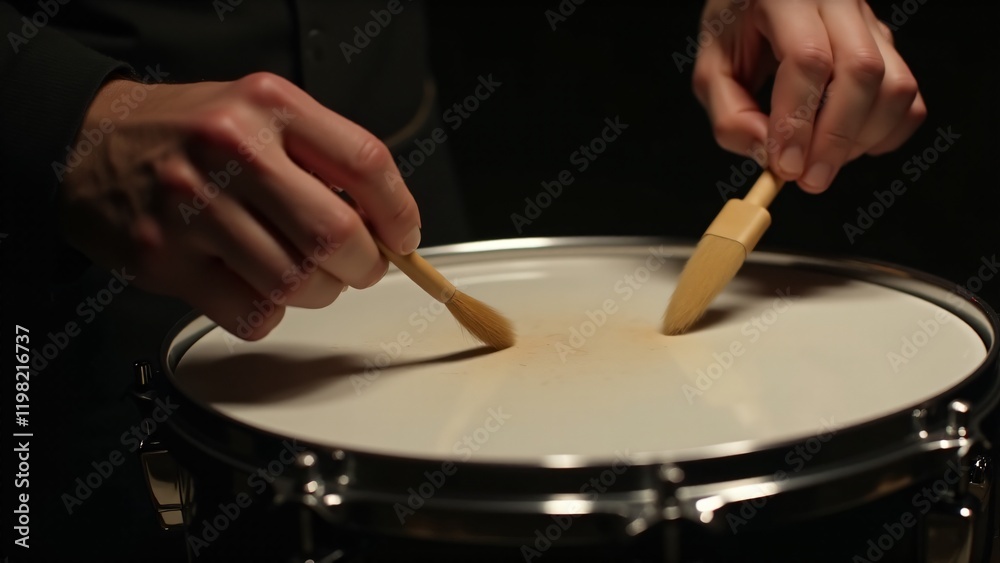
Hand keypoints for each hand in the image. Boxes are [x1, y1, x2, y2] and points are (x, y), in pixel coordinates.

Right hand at [59, 73, 420, 339]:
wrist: (87, 142)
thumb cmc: (188, 133)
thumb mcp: (260, 114)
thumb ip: (323, 157)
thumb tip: (385, 225)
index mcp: (269, 106)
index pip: (366, 162)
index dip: (399, 212)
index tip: (403, 237)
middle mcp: (232, 150)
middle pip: (337, 234)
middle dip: (364, 266)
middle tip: (359, 268)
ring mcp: (194, 207)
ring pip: (296, 283)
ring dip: (318, 294)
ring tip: (306, 277)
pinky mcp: (165, 260)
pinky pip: (250, 314)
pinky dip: (268, 313)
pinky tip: (256, 288)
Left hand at [692, 0, 925, 192]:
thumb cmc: (736, 31)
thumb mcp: (712, 69)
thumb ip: (729, 114)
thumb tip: (769, 155)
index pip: (807, 59)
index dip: (799, 121)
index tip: (786, 166)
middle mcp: (838, 1)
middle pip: (861, 72)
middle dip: (836, 139)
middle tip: (809, 180)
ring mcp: (870, 22)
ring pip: (894, 85)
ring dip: (862, 140)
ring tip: (822, 161)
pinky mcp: (887, 45)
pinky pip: (908, 97)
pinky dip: (885, 134)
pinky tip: (849, 146)